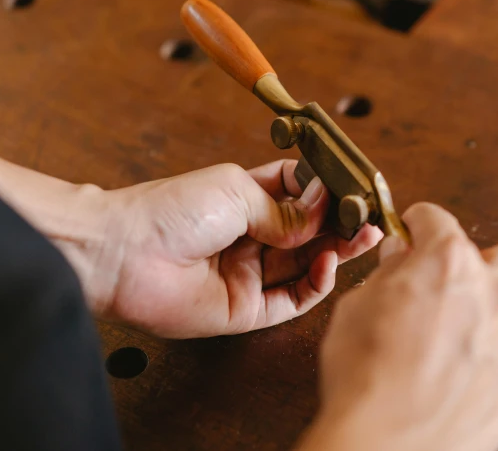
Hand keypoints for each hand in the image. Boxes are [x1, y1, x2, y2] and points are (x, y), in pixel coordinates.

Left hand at [77, 160, 382, 338]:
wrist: (126, 252)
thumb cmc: (172, 209)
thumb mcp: (238, 191)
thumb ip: (286, 208)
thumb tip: (323, 212)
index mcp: (247, 200)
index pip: (300, 195)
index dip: (328, 193)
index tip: (354, 189)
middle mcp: (253, 237)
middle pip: (310, 233)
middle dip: (341, 224)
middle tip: (370, 218)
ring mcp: (251, 274)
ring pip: (307, 265)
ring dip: (338, 250)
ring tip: (363, 236)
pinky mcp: (247, 308)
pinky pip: (292, 299)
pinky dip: (316, 283)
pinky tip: (330, 262)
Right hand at [296, 203, 497, 450]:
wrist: (384, 447)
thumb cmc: (365, 379)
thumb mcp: (356, 308)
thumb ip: (388, 274)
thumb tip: (401, 257)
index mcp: (448, 263)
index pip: (437, 220)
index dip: (418, 223)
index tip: (414, 230)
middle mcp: (494, 292)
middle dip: (471, 265)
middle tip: (443, 287)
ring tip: (483, 321)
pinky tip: (494, 362)